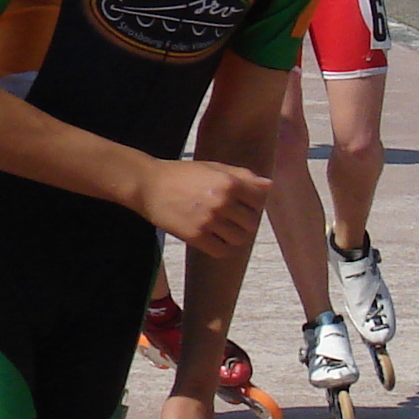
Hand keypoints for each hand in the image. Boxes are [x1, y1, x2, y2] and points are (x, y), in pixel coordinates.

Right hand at [135, 157, 268, 260]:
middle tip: (229, 218)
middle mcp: (222, 202)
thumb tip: (268, 186)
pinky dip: (222, 248)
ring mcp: (209, 221)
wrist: (149, 185)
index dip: (252, 203)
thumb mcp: (214, 167)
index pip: (259, 201)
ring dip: (233, 236)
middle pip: (251, 222)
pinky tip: (213, 240)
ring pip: (239, 239)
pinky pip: (222, 251)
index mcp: (229, 182)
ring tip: (221, 230)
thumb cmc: (182, 174)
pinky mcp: (196, 236)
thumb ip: (243, 176)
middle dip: (243, 221)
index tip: (241, 204)